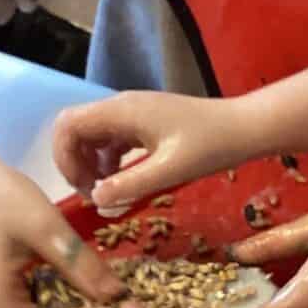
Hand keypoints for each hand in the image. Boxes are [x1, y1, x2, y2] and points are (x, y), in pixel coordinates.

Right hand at [52, 90, 257, 208]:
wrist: (244, 128)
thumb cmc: (210, 146)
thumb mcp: (171, 170)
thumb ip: (131, 184)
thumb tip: (95, 200)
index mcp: (122, 111)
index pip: (68, 125)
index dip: (63, 156)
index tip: (81, 188)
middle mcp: (122, 107)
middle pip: (76, 128)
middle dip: (74, 161)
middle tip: (91, 194)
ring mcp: (133, 114)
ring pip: (93, 135)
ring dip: (90, 163)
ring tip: (105, 193)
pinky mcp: (145, 124)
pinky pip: (112, 140)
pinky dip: (108, 160)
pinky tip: (122, 181)